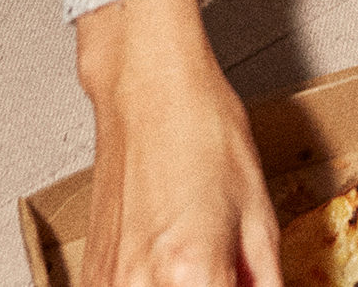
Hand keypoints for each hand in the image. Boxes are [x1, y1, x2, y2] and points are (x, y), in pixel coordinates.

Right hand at [74, 0, 281, 285]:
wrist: (149, 89)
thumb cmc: (203, 133)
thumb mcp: (260, 216)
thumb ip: (266, 280)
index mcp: (192, 273)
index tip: (250, 284)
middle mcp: (140, 284)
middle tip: (231, 274)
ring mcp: (107, 283)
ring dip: (188, 286)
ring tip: (204, 266)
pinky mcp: (90, 273)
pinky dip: (153, 285)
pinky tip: (172, 267)